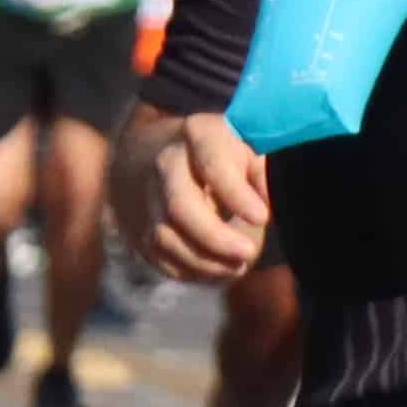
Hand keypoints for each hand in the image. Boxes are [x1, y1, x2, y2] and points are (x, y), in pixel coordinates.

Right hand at [121, 111, 269, 284]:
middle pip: (180, 206)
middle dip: (215, 237)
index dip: (236, 194)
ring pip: (167, 238)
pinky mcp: (140, 229)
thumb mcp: (247, 145)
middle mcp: (166, 164)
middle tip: (249, 253)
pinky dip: (191, 271)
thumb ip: (261, 171)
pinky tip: (217, 269)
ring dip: (206, 261)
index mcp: (199, 136)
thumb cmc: (221, 153)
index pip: (213, 164)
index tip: (262, 217)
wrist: (156, 151)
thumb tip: (266, 201)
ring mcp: (148, 197)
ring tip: (238, 265)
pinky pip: (161, 258)